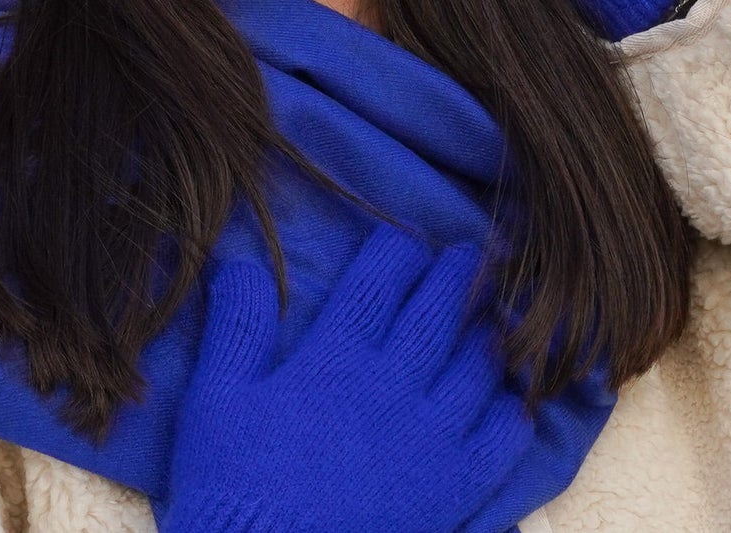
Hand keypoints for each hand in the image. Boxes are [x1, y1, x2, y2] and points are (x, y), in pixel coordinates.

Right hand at [161, 225, 530, 532]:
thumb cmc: (234, 485)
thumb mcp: (217, 398)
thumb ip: (237, 325)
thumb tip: (238, 259)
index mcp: (335, 360)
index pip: (379, 284)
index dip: (399, 252)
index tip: (409, 238)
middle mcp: (391, 389)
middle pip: (437, 314)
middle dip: (459, 275)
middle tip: (477, 251)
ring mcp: (428, 441)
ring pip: (476, 368)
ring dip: (491, 331)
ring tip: (500, 311)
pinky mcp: (451, 492)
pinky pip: (499, 442)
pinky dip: (512, 412)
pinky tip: (514, 399)